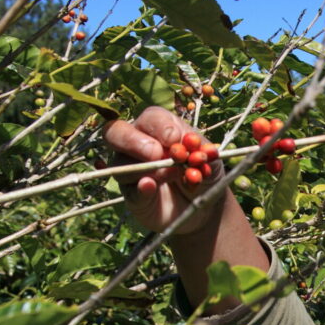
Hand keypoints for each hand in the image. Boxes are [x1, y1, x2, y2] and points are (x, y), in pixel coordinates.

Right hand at [102, 106, 223, 234]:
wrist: (205, 206)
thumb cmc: (203, 172)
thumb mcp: (208, 159)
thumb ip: (198, 150)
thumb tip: (177, 151)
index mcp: (158, 128)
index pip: (151, 118)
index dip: (161, 127)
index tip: (176, 139)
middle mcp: (137, 145)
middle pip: (116, 132)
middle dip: (135, 141)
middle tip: (157, 154)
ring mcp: (131, 170)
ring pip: (121, 163)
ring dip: (148, 168)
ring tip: (173, 176)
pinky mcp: (133, 195)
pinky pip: (129, 190)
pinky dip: (141, 188)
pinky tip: (151, 187)